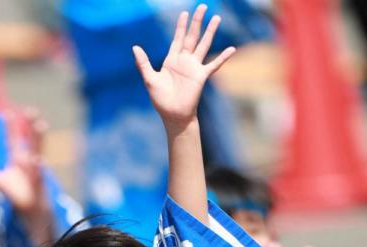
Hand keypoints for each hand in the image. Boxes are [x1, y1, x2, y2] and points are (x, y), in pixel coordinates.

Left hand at [0, 109, 50, 215]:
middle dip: (30, 126)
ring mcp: (35, 171)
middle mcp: (28, 161)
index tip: (8, 111)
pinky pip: (39, 175)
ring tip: (41, 125)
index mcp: (18, 159)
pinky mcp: (38, 184)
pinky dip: (39, 167)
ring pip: (37, 152)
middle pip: (30, 140)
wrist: (32, 209)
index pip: (14, 139)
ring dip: (39, 139)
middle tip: (31, 111)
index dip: (11, 126)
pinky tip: (38, 160)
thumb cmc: (16, 193)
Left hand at [133, 6, 235, 132]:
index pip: (178, 38)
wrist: (173, 115)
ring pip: (203, 45)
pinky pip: (214, 64)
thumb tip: (134, 47)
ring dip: (210, 32)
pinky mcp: (201, 76)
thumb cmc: (161, 100)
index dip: (181, 26)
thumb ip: (143, 63)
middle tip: (203, 6)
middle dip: (197, 21)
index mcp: (172, 60)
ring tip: (216, 18)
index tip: (185, 13)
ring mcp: (194, 67)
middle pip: (192, 36)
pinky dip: (223, 57)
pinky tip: (231, 49)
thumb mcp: (149, 79)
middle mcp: (184, 61)